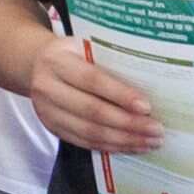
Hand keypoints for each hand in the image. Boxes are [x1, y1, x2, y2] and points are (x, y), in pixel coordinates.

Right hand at [17, 38, 164, 156]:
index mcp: (58, 62)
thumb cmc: (73, 54)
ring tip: (149, 142)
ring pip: (89, 132)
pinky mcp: (52, 128)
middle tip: (156, 130)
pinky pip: (84, 142)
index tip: (147, 107)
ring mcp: (47, 112)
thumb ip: (109, 60)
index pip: (92, 80)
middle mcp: (48, 88)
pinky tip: (131, 146)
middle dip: (128, 123)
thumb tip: (151, 83)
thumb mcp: (85, 46)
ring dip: (123, 139)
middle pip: (92, 111)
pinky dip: (110, 146)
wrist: (37, 65)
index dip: (120, 95)